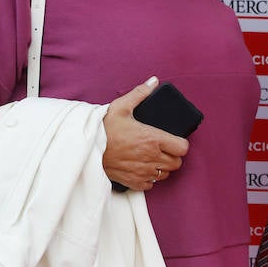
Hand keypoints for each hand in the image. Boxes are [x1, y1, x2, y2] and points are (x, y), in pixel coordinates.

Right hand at [102, 77, 189, 191]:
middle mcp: (151, 157)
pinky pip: (150, 185)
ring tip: (152, 158)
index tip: (173, 140)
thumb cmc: (103, 128)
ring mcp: (143, 171)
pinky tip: (142, 168)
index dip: (180, 143)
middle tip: (163, 149)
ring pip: (165, 175)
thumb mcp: (120, 106)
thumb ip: (140, 94)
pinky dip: (149, 179)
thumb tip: (154, 81)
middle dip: (172, 156)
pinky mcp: (133, 182)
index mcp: (152, 138)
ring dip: (162, 167)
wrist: (85, 148)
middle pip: (177, 163)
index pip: (182, 148)